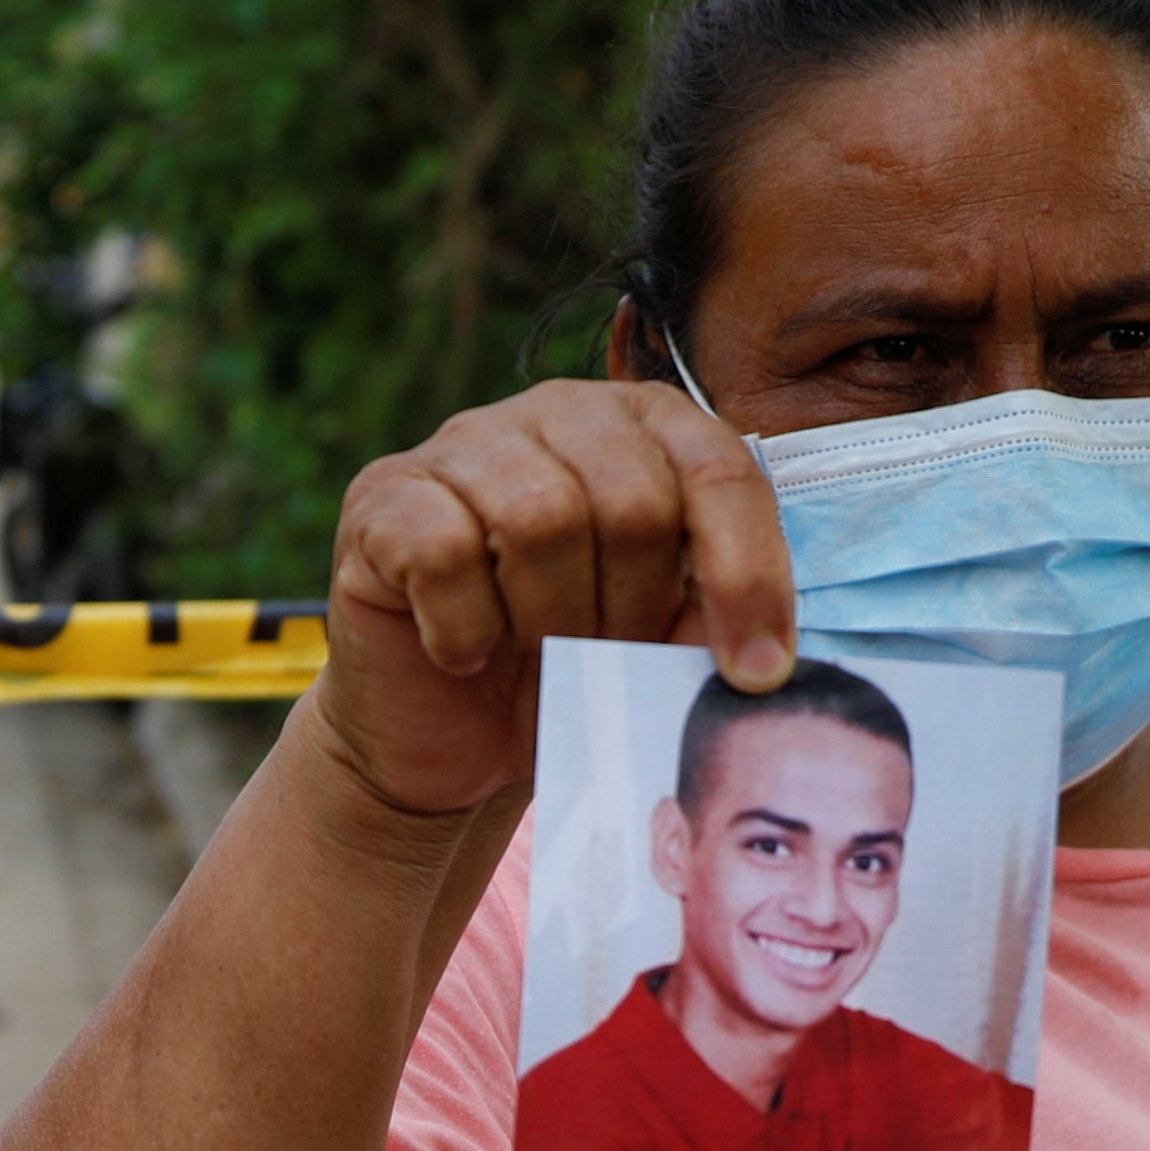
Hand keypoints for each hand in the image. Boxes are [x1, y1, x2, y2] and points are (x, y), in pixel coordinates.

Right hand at [313, 378, 799, 825]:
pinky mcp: (383, 497)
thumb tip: (766, 653)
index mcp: (644, 427)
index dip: (748, 575)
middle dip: (630, 609)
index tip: (756, 672)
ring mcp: (462, 445)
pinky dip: (465, 627)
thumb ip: (715, 618)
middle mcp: (556, 412)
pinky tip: (465, 653)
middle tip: (600, 658)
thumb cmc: (564, 675)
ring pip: (540, 517)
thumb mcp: (661, 646)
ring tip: (534, 652)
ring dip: (549, 619)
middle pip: (632, 498)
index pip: (721, 469)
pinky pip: (444, 550)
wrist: (446, 738)